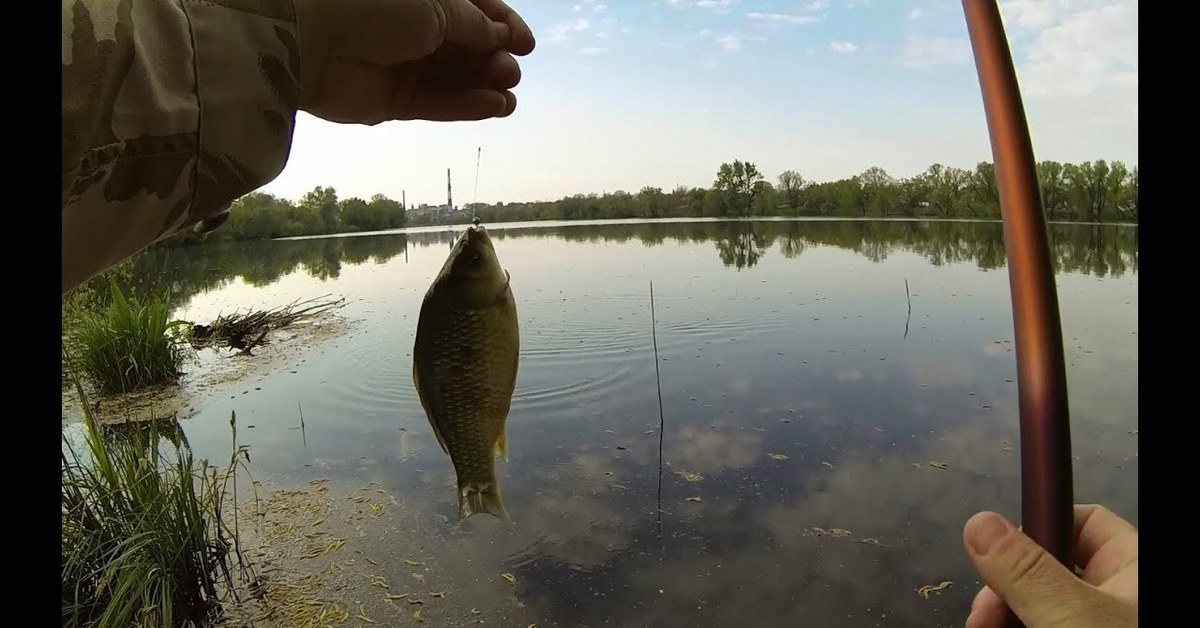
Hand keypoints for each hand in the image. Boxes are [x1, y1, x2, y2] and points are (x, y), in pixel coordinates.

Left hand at [293, 0, 535, 124]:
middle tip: (511, 72)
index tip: (526, 45)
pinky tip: (493, 107)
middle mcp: (411, 27)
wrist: (313, 40)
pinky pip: (436, 104)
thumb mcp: (438, 4)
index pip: (474, 9)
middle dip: (493, 59)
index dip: (503, 25)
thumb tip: (500, 37)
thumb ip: (474, 24)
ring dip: (485, 87)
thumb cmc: (373, 5)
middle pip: (465, 46)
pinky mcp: (392, 100)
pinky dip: (466, 106)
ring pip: (453, 78)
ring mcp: (402, 64)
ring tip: (509, 97)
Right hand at [962, 505, 1137, 627]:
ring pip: (1036, 601)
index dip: (1039, 527)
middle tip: (983, 613)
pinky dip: (1012, 625)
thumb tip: (978, 521)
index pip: (1085, 521)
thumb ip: (1025, 570)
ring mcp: (1095, 621)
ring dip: (1001, 609)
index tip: (997, 551)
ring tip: (983, 627)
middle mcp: (1116, 593)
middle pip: (1048, 565)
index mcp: (1131, 567)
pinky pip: (1035, 624)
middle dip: (1005, 583)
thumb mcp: (1071, 615)